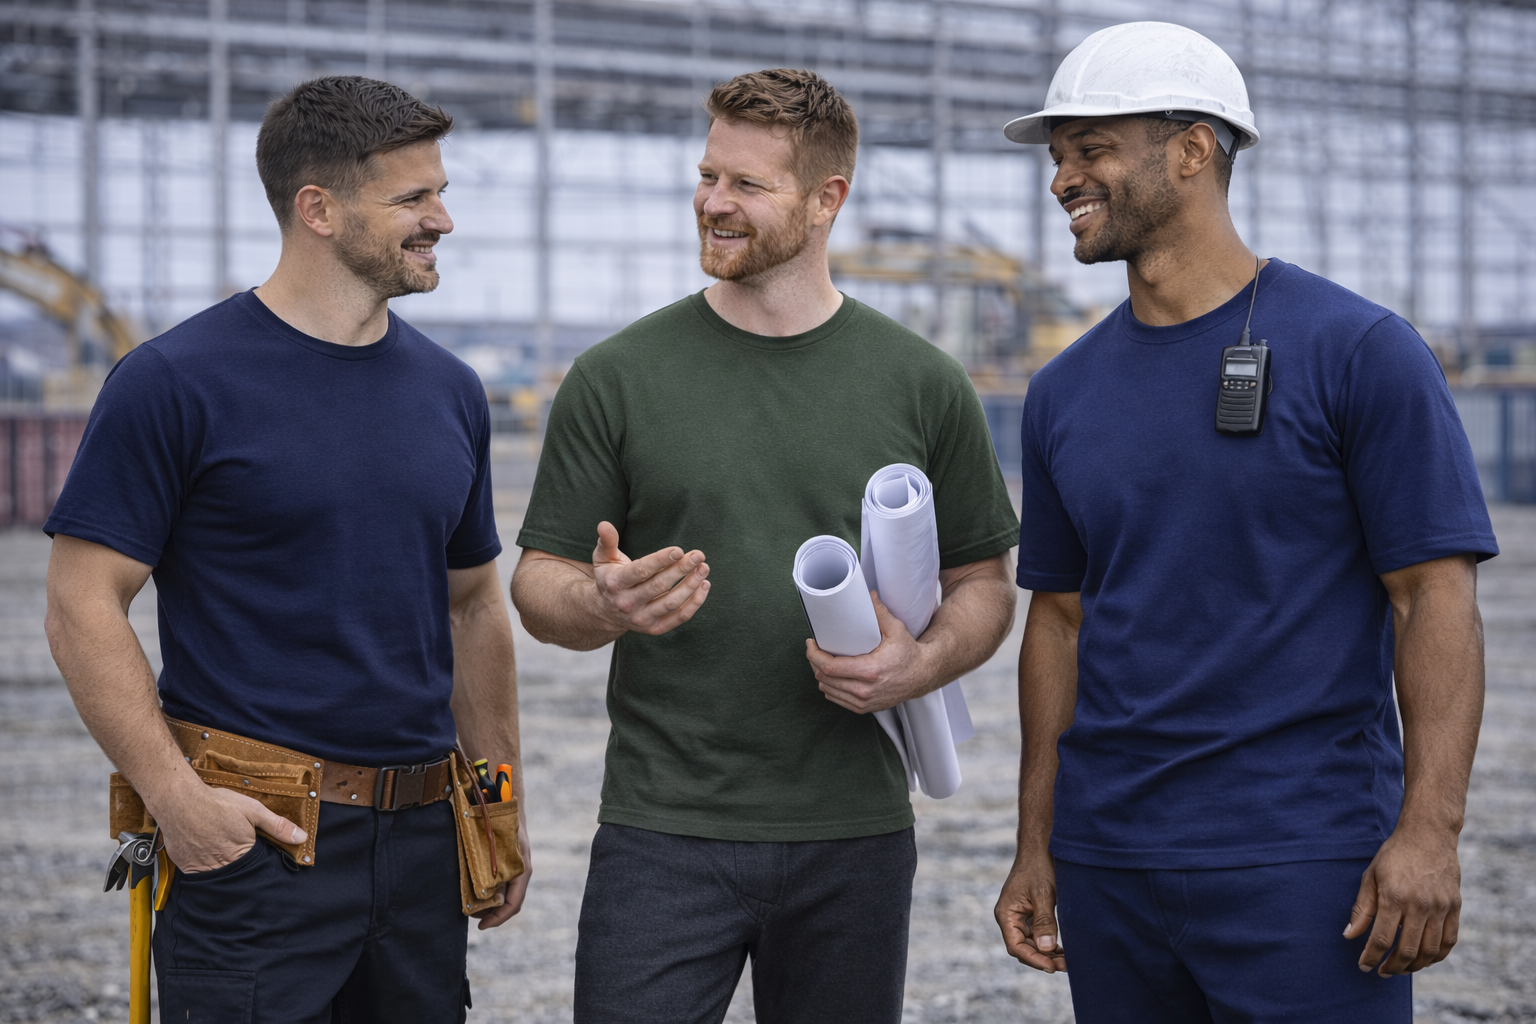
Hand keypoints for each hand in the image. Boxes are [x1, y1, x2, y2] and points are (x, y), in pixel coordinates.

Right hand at [158, 785, 306, 872]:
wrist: (179, 800)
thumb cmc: (218, 804)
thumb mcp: (253, 810)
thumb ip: (277, 826)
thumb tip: (301, 838)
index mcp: (241, 856)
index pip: (256, 869)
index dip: (258, 861)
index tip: (255, 852)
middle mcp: (220, 867)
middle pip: (236, 875)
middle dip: (240, 866)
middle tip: (232, 846)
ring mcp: (200, 868)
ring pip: (217, 876)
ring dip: (221, 867)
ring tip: (219, 848)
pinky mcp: (184, 866)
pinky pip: (198, 873)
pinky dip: (203, 865)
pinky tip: (205, 850)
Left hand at [472, 813, 530, 929]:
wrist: (505, 796)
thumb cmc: (499, 817)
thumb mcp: (494, 843)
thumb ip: (491, 867)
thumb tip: (485, 896)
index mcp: (521, 867)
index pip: (513, 903)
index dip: (497, 918)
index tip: (480, 926)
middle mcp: (520, 870)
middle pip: (507, 902)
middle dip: (488, 912)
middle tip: (468, 914)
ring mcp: (514, 866)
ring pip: (502, 893)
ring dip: (485, 902)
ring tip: (467, 904)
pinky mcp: (507, 861)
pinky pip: (498, 882)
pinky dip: (486, 890)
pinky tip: (472, 889)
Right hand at [591, 522, 709, 635]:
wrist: (606, 612)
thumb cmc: (610, 578)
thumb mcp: (603, 559)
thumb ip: (606, 541)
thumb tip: (604, 524)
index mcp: (615, 584)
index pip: (641, 571)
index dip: (660, 560)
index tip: (679, 550)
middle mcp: (627, 604)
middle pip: (659, 586)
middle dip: (681, 570)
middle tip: (698, 555)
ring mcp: (641, 618)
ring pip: (671, 602)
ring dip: (691, 585)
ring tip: (704, 568)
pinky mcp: (655, 628)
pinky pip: (679, 617)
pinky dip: (695, 602)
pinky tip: (704, 585)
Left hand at [805, 593, 929, 713]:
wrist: (921, 675)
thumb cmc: (908, 653)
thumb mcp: (897, 630)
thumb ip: (880, 613)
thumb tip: (868, 595)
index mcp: (870, 671)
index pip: (830, 667)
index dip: (814, 655)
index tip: (811, 643)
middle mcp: (865, 690)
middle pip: (824, 678)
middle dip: (813, 662)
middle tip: (814, 648)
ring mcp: (863, 702)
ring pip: (827, 690)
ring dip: (820, 675)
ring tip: (820, 660)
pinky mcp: (863, 708)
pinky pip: (836, 699)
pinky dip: (829, 687)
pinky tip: (830, 676)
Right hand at [995, 848, 1065, 972]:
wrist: (1041, 846)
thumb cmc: (1039, 867)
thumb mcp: (1043, 895)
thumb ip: (1044, 922)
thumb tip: (1045, 949)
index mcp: (1006, 914)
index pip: (1016, 946)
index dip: (1033, 959)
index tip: (1052, 967)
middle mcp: (1010, 918)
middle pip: (1023, 948)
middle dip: (1043, 958)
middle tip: (1066, 966)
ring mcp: (1020, 916)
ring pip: (1031, 943)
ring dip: (1047, 953)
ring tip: (1067, 961)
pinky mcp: (1030, 913)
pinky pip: (1037, 934)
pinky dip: (1048, 943)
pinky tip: (1062, 949)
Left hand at [1345, 824, 1462, 975]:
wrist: (1428, 835)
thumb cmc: (1394, 855)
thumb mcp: (1370, 877)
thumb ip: (1361, 908)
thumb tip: (1349, 935)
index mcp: (1394, 897)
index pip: (1381, 938)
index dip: (1371, 957)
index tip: (1364, 966)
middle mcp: (1419, 905)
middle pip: (1407, 950)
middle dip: (1392, 967)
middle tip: (1382, 971)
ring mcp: (1440, 907)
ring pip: (1429, 951)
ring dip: (1414, 966)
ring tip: (1401, 968)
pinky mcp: (1455, 907)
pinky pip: (1449, 941)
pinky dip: (1437, 956)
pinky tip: (1424, 959)